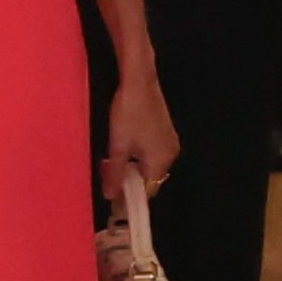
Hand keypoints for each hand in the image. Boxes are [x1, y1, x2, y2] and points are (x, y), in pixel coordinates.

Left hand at [102, 72, 179, 199]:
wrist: (139, 81)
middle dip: (132, 182)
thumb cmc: (128, 114)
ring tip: (114, 164)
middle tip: (110, 179)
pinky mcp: (166, 131)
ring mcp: (170, 142)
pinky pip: (153, 153)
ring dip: (134, 168)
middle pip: (151, 178)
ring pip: (151, 165)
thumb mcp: (118, 147)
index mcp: (161, 161)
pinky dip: (140, 156)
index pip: (148, 190)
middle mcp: (171, 154)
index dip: (131, 196)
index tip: (114, 199)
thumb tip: (111, 197)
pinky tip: (125, 149)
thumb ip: (116, 174)